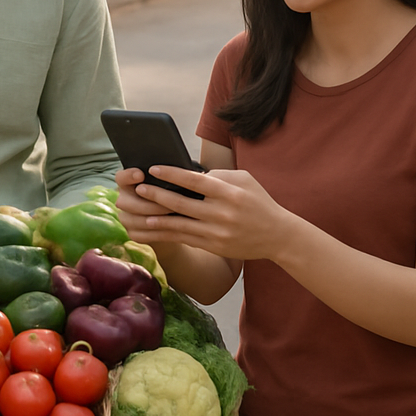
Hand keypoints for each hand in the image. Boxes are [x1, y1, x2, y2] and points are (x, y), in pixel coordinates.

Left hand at [119, 164, 290, 262]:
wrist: (277, 235)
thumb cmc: (258, 201)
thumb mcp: (245, 180)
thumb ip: (219, 175)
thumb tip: (190, 174)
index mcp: (229, 193)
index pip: (195, 181)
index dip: (172, 174)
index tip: (154, 169)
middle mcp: (221, 213)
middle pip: (181, 203)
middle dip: (156, 195)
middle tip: (138, 188)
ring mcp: (217, 232)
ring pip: (179, 224)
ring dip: (155, 218)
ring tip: (138, 210)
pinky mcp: (213, 246)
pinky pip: (184, 239)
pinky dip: (166, 233)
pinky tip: (151, 228)